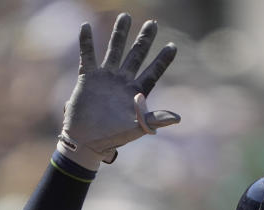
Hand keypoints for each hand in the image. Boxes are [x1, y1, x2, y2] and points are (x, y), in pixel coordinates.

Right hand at [57, 14, 179, 170]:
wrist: (87, 140)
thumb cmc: (114, 137)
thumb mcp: (137, 128)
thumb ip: (155, 119)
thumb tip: (177, 118)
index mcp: (137, 92)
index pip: (154, 72)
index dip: (163, 59)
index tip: (173, 46)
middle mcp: (123, 81)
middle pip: (136, 55)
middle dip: (144, 39)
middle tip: (153, 23)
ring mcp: (106, 77)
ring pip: (114, 50)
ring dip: (119, 34)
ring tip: (124, 16)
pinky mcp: (88, 78)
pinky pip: (87, 56)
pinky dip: (86, 42)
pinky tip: (85, 27)